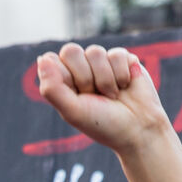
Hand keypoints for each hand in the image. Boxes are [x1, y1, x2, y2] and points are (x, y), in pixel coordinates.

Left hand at [37, 43, 166, 154]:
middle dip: (84, 77)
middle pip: (70, 51)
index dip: (64, 77)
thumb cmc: (103, 124)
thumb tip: (42, 58)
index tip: (77, 96)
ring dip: (105, 80)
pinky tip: (125, 87)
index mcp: (63, 81)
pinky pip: (116, 54)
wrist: (139, 130)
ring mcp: (101, 62)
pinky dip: (121, 75)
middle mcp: (80, 68)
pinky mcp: (122, 58)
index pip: (50, 60)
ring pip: (95, 52)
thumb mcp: (73, 111)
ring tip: (112, 95)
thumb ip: (53, 88)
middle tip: (94, 95)